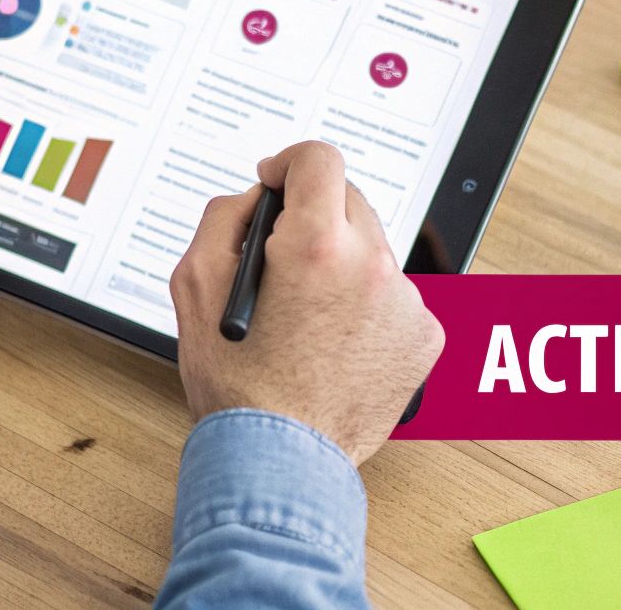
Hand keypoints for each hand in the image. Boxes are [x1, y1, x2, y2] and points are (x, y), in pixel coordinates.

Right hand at [170, 141, 444, 464]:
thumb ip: (223, 218)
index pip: (318, 159)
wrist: (281, 461)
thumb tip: (257, 198)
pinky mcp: (425, 337)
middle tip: (284, 259)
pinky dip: (367, 309)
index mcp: (316, 244)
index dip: (289, 164)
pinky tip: (335, 344)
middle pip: (348, 201)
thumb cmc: (237, 384)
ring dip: (342, 266)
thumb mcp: (194, 284)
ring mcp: (405, 302)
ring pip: (372, 252)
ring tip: (307, 318)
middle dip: (313, 220)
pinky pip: (394, 298)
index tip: (277, 183)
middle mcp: (371, 265)